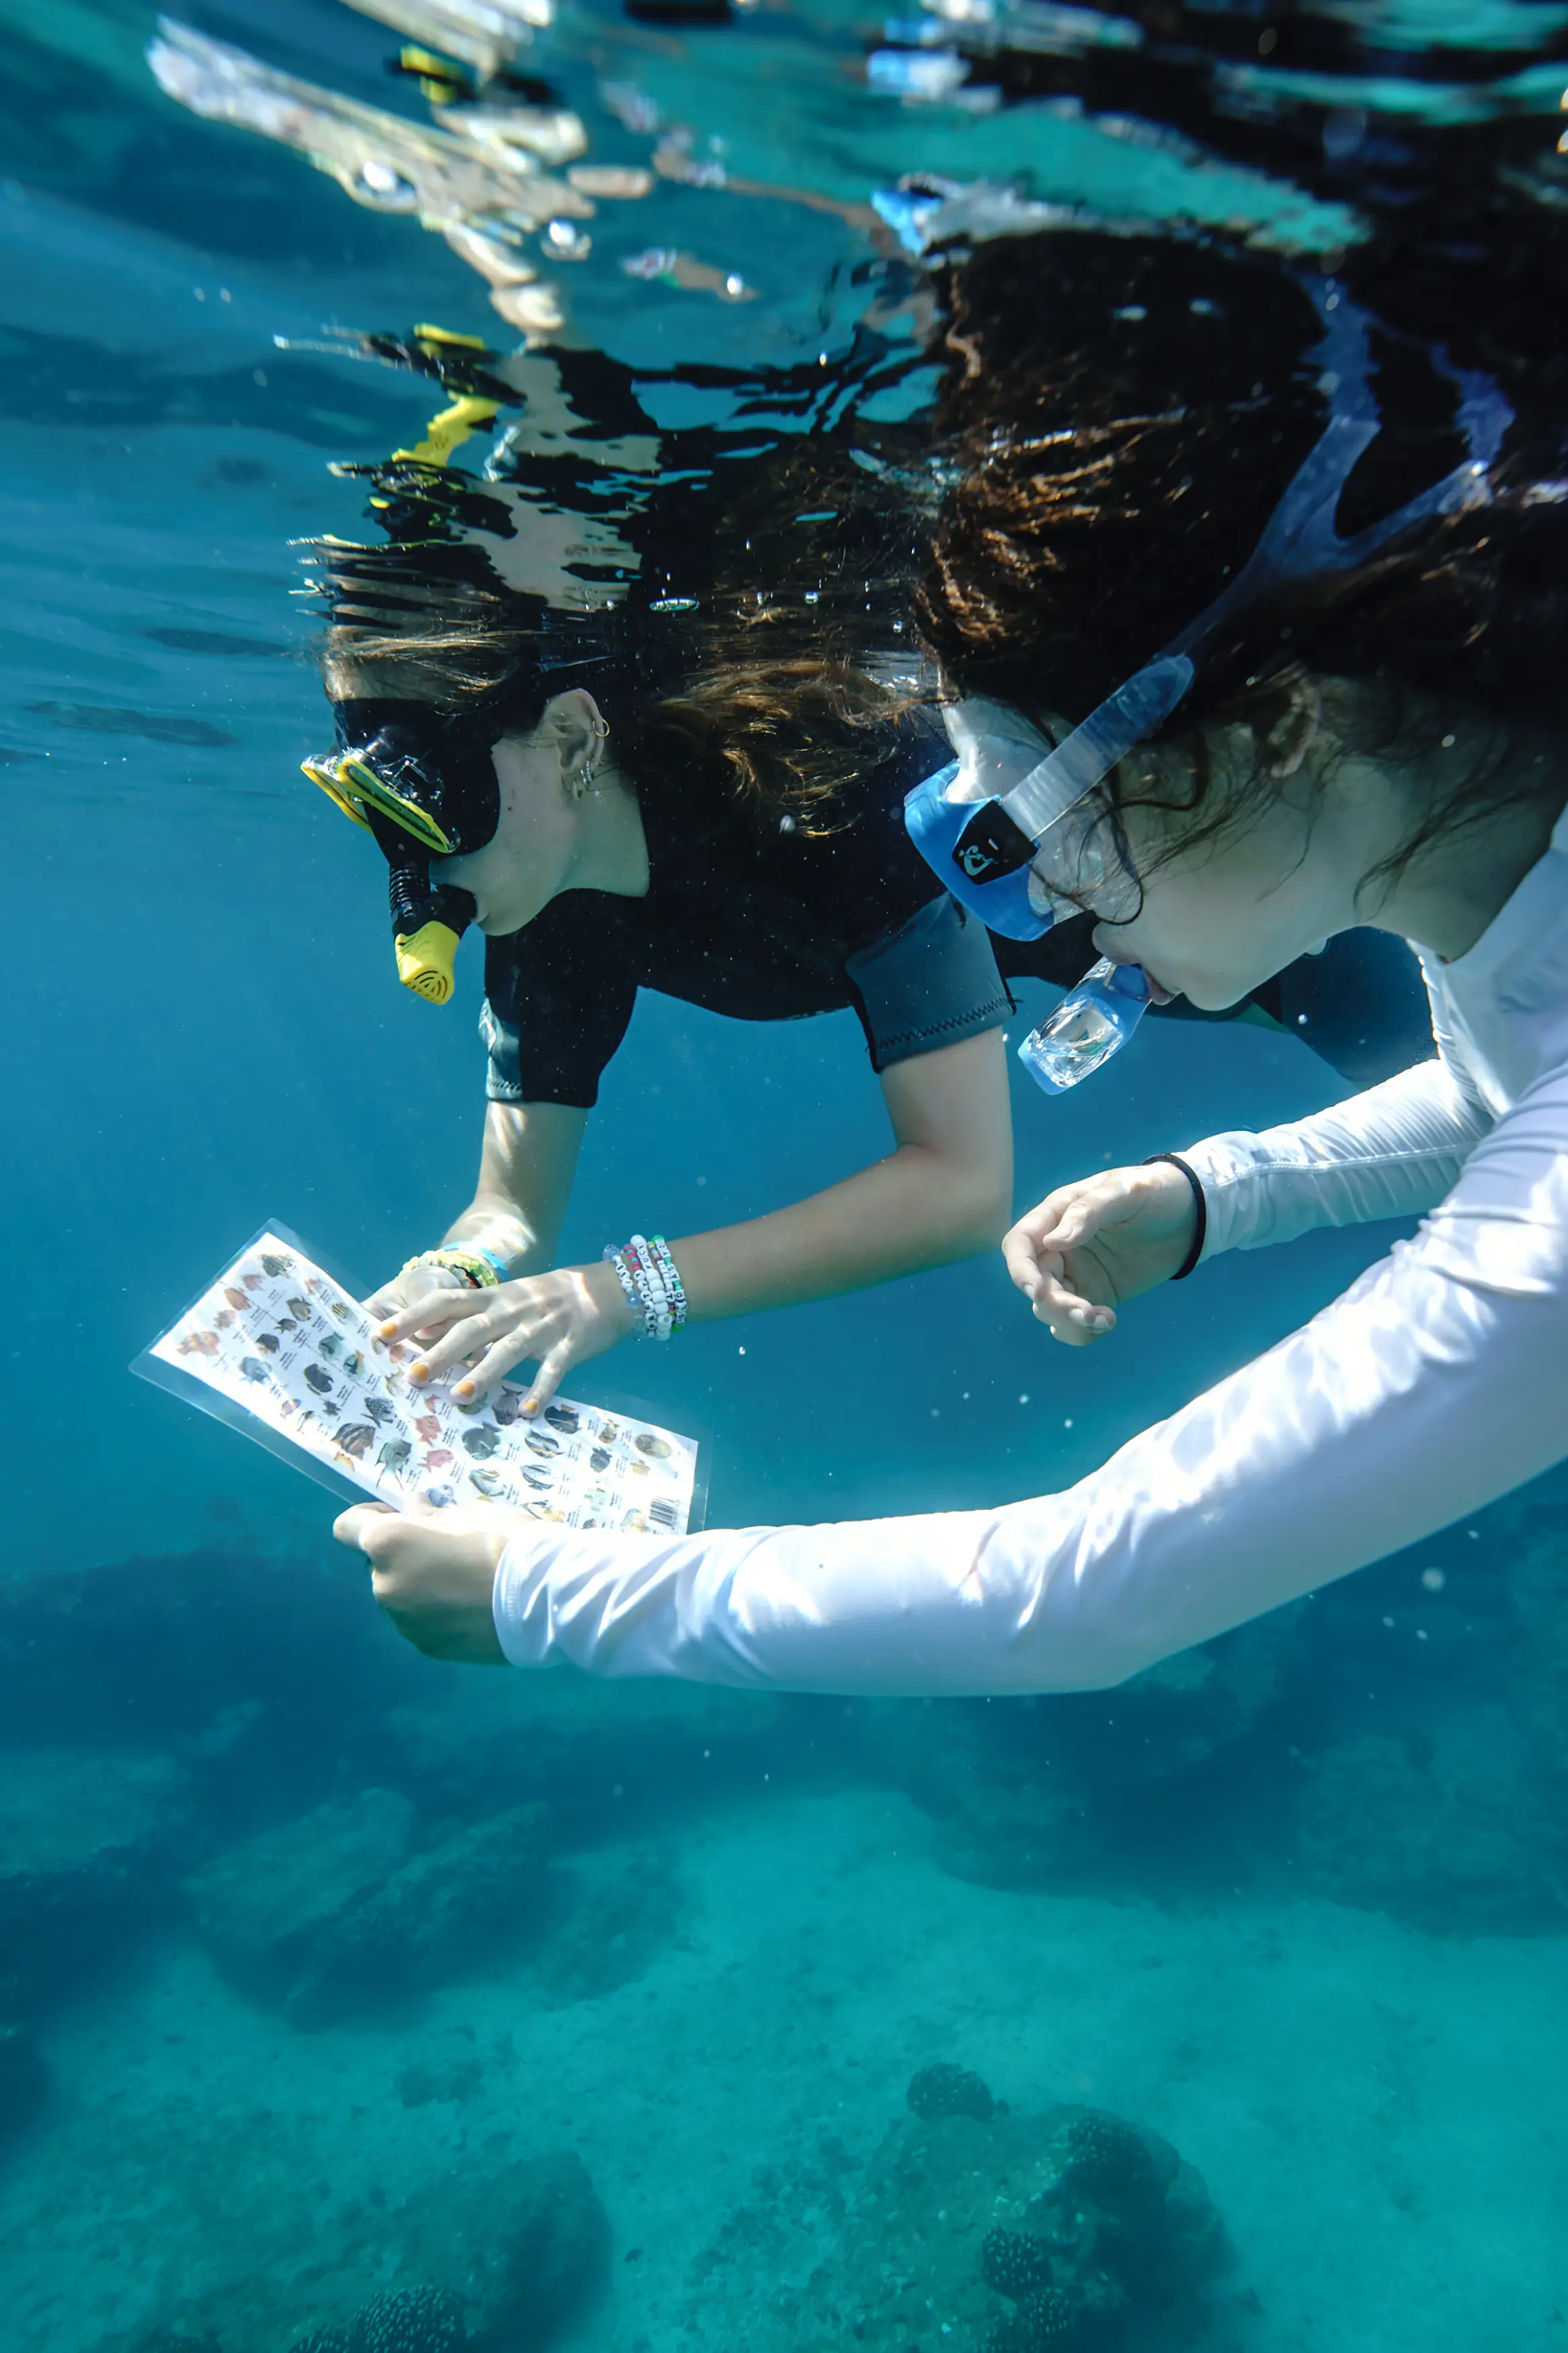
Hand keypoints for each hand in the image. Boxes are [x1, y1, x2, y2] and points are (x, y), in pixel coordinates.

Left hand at [334, 1500, 511, 1663]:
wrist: (543, 1598)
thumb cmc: (505, 1540)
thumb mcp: (467, 1513)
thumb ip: (430, 1515)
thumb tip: (413, 1509)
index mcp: (388, 1544)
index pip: (347, 1528)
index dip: (370, 1518)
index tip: (400, 1517)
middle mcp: (384, 1586)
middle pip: (379, 1564)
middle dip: (403, 1555)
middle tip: (448, 1550)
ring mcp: (404, 1622)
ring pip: (400, 1595)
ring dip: (419, 1586)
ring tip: (467, 1583)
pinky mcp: (426, 1647)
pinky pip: (420, 1622)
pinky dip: (437, 1613)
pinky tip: (472, 1607)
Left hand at [374, 1260, 635, 1411]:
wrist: (606, 1289)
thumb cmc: (544, 1301)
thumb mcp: (505, 1301)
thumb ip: (468, 1318)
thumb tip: (421, 1335)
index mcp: (494, 1298)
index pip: (447, 1302)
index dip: (414, 1317)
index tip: (382, 1334)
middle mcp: (513, 1309)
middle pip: (472, 1329)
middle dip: (440, 1352)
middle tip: (411, 1376)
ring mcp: (543, 1327)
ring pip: (509, 1350)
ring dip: (483, 1373)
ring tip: (458, 1397)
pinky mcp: (570, 1344)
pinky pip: (554, 1370)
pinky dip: (541, 1390)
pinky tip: (526, 1411)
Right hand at [1002, 1162, 1197, 1345]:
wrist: (1191, 1216)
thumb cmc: (1155, 1192)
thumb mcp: (1125, 1192)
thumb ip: (1088, 1213)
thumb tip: (1053, 1242)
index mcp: (1056, 1216)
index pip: (1020, 1245)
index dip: (1021, 1270)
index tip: (1038, 1291)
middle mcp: (1059, 1248)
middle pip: (1035, 1284)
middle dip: (1055, 1304)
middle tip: (1088, 1313)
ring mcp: (1077, 1275)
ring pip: (1050, 1309)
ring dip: (1069, 1321)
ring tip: (1106, 1319)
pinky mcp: (1096, 1296)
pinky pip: (1075, 1323)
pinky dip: (1083, 1331)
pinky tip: (1109, 1321)